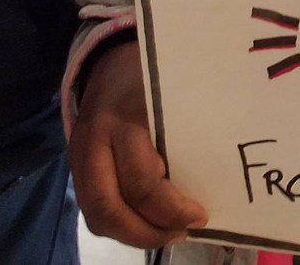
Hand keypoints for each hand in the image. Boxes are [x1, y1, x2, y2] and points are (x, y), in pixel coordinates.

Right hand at [69, 40, 207, 246]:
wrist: (109, 64)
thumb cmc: (154, 78)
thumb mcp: (174, 94)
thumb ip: (188, 130)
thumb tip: (223, 176)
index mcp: (125, 121)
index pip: (141, 181)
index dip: (171, 208)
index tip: (201, 215)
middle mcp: (96, 143)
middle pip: (109, 207)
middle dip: (147, 232)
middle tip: (181, 233)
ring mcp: (79, 158)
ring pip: (96, 215)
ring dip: (132, 235)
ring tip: (168, 233)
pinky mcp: (76, 169)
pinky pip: (92, 210)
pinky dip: (120, 226)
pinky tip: (147, 224)